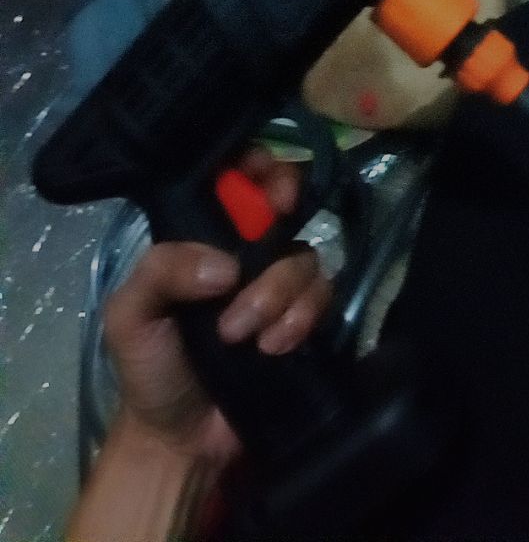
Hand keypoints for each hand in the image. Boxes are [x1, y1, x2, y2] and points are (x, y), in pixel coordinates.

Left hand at [103, 148, 332, 463]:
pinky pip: (322, 295)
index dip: (255, 163)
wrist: (182, 439)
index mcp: (201, 235)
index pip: (235, 175)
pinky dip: (299, 319)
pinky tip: (272, 347)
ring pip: (303, 254)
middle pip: (285, 195)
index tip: (259, 179)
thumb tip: (226, 267)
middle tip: (278, 217)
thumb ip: (162, 271)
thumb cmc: (150, 366)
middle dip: (285, 197)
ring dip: (275, 293)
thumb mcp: (132, 314)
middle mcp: (245, 248)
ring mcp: (277, 282)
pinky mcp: (304, 317)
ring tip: (240, 334)